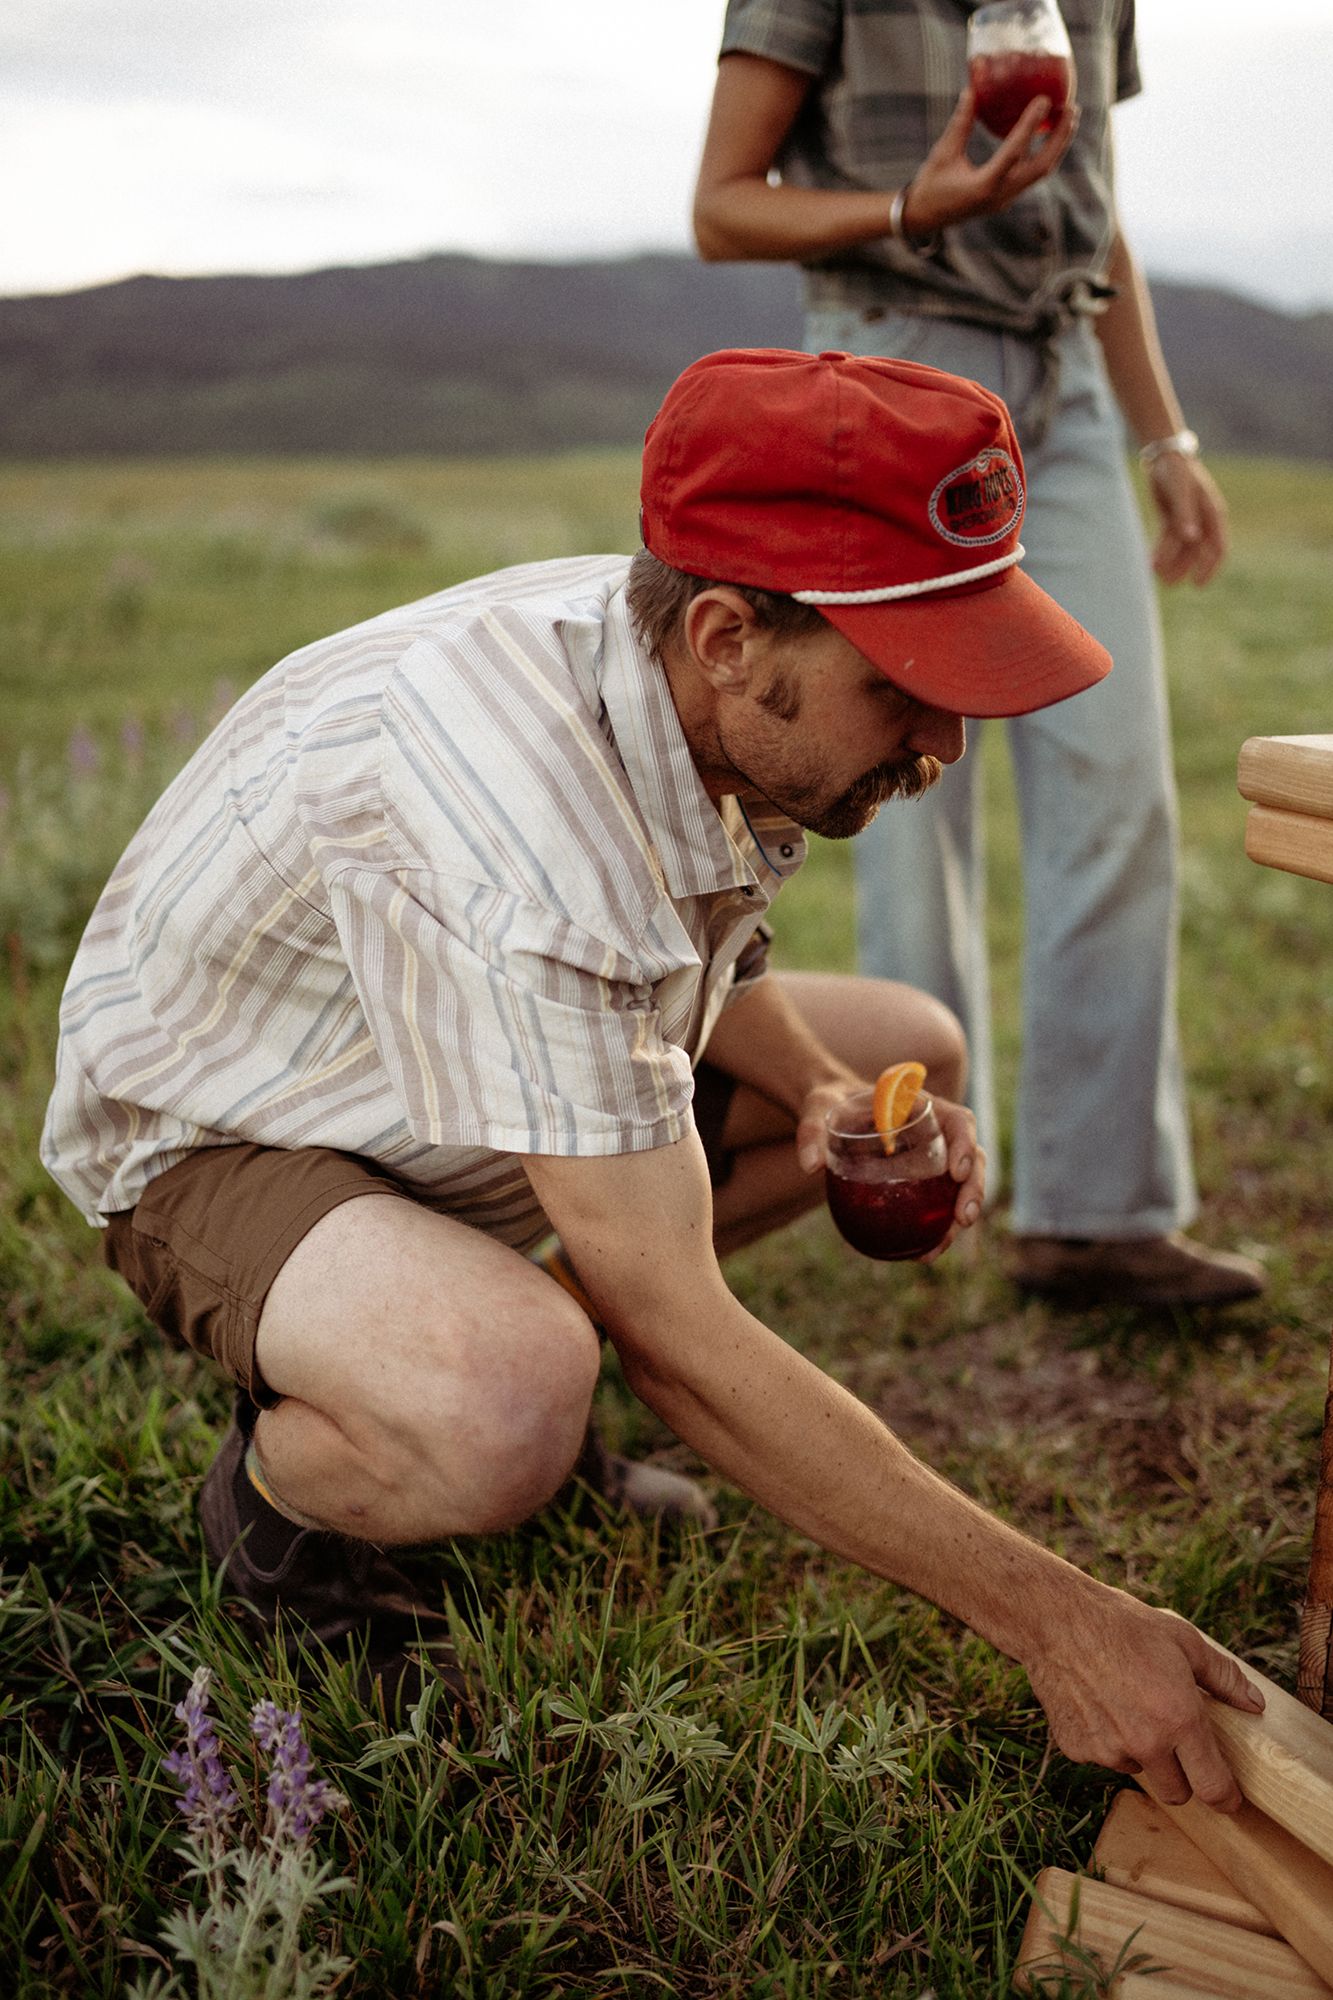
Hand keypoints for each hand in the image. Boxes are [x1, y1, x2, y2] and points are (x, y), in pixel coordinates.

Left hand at [795, 1082, 983, 1257]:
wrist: (832, 1111)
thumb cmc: (830, 1102)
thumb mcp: (818, 1107)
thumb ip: (812, 1128)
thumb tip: (810, 1165)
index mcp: (921, 1105)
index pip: (958, 1120)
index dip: (966, 1145)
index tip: (957, 1172)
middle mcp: (936, 1130)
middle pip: (972, 1157)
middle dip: (974, 1188)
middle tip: (964, 1218)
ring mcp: (933, 1155)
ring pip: (961, 1185)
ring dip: (960, 1215)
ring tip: (942, 1245)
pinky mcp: (923, 1178)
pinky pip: (938, 1202)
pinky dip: (936, 1227)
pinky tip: (921, 1254)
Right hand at [903, 84, 1078, 237]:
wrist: (925, 218)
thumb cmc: (930, 185)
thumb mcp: (942, 153)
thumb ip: (960, 124)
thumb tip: (972, 90)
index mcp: (984, 185)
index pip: (1014, 152)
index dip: (1031, 125)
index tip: (1045, 100)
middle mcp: (1001, 194)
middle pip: (1041, 166)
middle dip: (1059, 138)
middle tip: (1071, 108)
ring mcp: (1006, 198)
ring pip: (1041, 172)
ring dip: (1057, 145)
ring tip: (1068, 117)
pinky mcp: (1006, 196)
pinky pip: (1032, 173)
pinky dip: (1044, 152)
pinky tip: (1049, 133)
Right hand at [1025, 1582, 1264, 1809]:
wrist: (1055, 1619)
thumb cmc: (1123, 1624)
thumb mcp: (1183, 1640)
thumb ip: (1224, 1677)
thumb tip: (1255, 1705)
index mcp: (1179, 1719)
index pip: (1213, 1787)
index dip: (1227, 1799)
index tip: (1229, 1798)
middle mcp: (1145, 1744)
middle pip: (1178, 1793)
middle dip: (1183, 1774)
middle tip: (1176, 1739)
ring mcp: (1107, 1750)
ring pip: (1138, 1771)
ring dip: (1141, 1753)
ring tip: (1129, 1705)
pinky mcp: (1077, 1749)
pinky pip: (1102, 1757)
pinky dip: (1106, 1740)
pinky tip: (1099, 1702)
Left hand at [1148, 453, 1228, 585]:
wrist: (1164, 457)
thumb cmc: (1177, 471)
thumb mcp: (1181, 491)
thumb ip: (1185, 515)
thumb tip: (1191, 539)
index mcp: (1212, 514)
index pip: (1218, 547)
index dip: (1210, 567)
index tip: (1198, 584)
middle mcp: (1203, 520)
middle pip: (1197, 552)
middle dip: (1184, 569)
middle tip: (1168, 584)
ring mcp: (1188, 520)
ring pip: (1182, 549)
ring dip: (1171, 564)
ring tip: (1156, 576)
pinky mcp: (1173, 520)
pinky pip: (1170, 542)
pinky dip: (1163, 553)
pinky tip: (1152, 564)